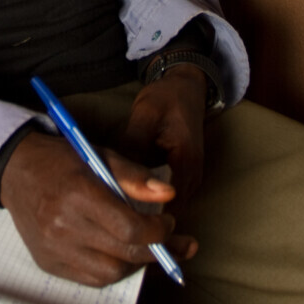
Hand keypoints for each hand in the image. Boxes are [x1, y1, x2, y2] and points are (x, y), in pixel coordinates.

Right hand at [0, 131, 192, 285]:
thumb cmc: (62, 160)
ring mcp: (53, 249)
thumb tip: (170, 195)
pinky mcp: (47, 263)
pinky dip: (111, 269)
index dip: (159, 231)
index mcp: (78, 194)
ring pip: (110, 274)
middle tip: (174, 242)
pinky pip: (90, 279)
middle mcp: (63, 226)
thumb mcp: (101, 156)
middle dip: (158, 251)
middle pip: (125, 253)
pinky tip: (119, 253)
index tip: (170, 222)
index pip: (130, 228)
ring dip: (135, 263)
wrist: (15, 170)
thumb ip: (136, 177)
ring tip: (144, 247)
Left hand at [121, 64, 207, 207]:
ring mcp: (191, 177)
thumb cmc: (166, 98)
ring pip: (169, 206)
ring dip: (147, 209)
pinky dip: (151, 198)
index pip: (165, 202)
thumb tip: (115, 172)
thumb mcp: (145, 115)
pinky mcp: (185, 175)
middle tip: (111, 215)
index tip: (116, 216)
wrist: (186, 87)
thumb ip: (133, 144)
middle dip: (143, 216)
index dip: (142, 213)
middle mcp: (193, 175)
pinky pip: (169, 196)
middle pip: (168, 210)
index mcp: (185, 160)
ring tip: (116, 208)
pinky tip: (129, 194)